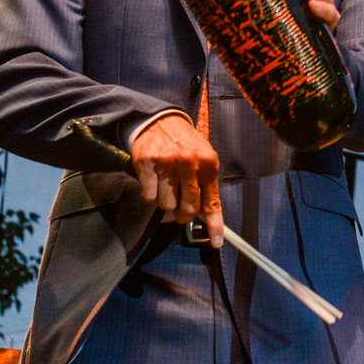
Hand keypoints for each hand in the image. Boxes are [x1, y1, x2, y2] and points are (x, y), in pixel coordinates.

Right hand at [130, 114, 222, 247]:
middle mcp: (189, 162)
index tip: (216, 242)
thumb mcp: (202, 159)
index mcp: (208, 162)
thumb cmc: (184, 145)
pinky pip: (148, 197)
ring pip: (166, 206)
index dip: (214, 225)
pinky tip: (154, 181)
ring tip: (166, 187)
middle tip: (179, 209)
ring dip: (165, 203)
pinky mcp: (146, 164)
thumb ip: (206, 186)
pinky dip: (150, 195)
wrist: (160, 121)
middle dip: (182, 215)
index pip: (212, 202)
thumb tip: (207, 218)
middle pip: (187, 209)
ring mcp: (166, 163)